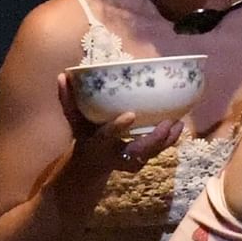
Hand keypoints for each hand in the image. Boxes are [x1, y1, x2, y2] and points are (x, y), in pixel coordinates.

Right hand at [53, 74, 183, 174]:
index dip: (118, 126)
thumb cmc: (85, 136)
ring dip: (167, 140)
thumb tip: (62, 75)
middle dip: (154, 139)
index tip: (131, 114)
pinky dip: (169, 140)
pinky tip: (178, 126)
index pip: (107, 136)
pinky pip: (157, 152)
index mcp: (97, 144)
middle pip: (137, 150)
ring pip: (151, 153)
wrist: (91, 164)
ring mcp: (130, 160)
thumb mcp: (74, 121)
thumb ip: (68, 100)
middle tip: (168, 122)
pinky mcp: (141, 159)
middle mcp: (115, 154)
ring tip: (178, 122)